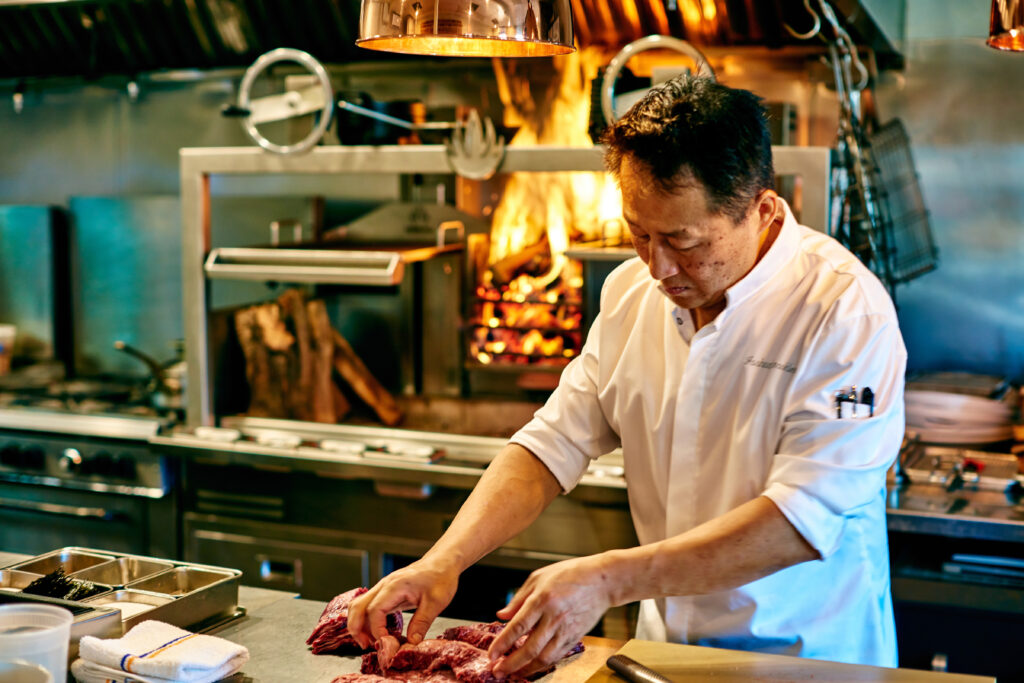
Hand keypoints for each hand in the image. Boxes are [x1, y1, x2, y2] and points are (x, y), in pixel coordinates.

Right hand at [346, 556, 459, 648]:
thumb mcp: (436, 602)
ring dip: (359, 624)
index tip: (385, 643)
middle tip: (366, 646)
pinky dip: (366, 620)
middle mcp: (384, 586)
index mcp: (395, 586)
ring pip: (359, 606)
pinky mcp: (386, 592)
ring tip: (369, 642)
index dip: (376, 630)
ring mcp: (383, 588)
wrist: (442, 562)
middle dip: (356, 628)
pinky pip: (368, 606)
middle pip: (358, 607)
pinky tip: (377, 632)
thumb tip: (411, 643)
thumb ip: (422, 623)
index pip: (374, 610)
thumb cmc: (441, 577)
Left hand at [488, 554, 612, 678]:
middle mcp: (554, 617)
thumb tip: (501, 615)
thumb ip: (518, 599)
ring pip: (544, 658)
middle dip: (511, 663)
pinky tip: (532, 667)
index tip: (491, 654)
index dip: (502, 643)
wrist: (602, 581)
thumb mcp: (539, 578)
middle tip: (497, 671)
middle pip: (530, 648)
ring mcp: (566, 629)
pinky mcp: (575, 637)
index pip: (518, 626)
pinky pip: (557, 657)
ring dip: (526, 669)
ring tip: (512, 674)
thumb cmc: (570, 574)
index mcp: (542, 599)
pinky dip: (542, 665)